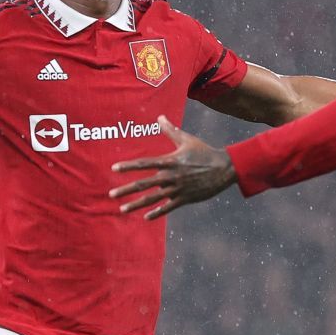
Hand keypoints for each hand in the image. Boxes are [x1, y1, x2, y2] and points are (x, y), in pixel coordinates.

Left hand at [109, 120, 236, 218]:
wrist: (224, 168)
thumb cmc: (204, 152)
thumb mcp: (186, 139)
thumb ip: (170, 130)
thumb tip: (160, 116)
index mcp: (170, 161)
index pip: (145, 164)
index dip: (129, 166)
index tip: (114, 169)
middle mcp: (172, 176)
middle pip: (145, 184)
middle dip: (127, 189)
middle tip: (111, 194)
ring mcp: (178, 189)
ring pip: (153, 198)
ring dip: (136, 204)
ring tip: (122, 209)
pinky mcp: (185, 198)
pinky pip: (168, 207)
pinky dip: (157, 213)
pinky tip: (145, 217)